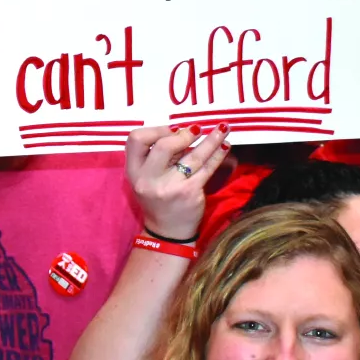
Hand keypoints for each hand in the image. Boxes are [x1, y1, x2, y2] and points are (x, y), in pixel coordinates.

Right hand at [123, 125, 228, 240]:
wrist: (167, 231)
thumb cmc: (157, 198)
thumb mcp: (145, 177)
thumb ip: (156, 156)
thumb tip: (182, 131)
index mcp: (134, 171)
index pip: (136, 140)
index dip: (155, 130)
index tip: (172, 129)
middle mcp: (149, 179)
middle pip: (164, 146)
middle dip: (182, 135)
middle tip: (195, 130)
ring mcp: (170, 187)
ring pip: (193, 156)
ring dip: (210, 139)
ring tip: (222, 128)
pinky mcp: (190, 193)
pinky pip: (207, 169)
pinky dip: (218, 155)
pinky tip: (225, 145)